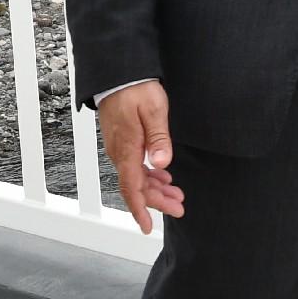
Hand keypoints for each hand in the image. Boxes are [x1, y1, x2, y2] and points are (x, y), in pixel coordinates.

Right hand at [99, 81, 183, 232]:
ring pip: (136, 176)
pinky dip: (148, 173)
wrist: (118, 71)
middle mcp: (119, 151)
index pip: (131, 187)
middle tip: (179, 206)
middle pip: (136, 186)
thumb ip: (158, 138)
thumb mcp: (154, 110)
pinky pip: (133, 164)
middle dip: (157, 200)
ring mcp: (119, 146)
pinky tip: (161, 173)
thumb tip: (161, 164)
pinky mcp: (122, 139)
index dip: (140, 209)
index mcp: (127, 148)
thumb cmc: (135, 87)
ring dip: (155, 187)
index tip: (148, 227)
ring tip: (176, 193)